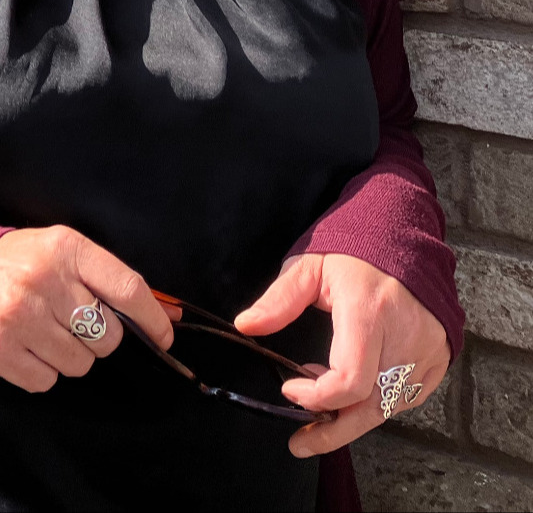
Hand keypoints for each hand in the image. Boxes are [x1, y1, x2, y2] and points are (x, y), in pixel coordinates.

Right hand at [0, 226, 175, 392]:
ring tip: (42, 331)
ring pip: (79, 364)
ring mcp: (16, 315)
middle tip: (69, 321)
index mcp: (64, 248)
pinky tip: (24, 346)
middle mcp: (40, 279)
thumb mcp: (63, 254)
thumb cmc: (20, 263)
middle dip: (96, 336)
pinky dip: (41, 371)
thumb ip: (111, 281)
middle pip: (107, 337)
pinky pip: (46, 381)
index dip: (153, 319)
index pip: (127, 289)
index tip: (163, 337)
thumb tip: (169, 317)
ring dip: (67, 355)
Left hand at [235, 253, 449, 456]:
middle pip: (371, 407)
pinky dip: (375, 403)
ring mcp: (427, 352)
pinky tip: (350, 391)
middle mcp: (405, 337)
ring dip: (350, 415)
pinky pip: (405, 398)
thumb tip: (245, 326)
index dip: (316, 396)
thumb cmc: (353, 253)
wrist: (405, 241)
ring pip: (388, 407)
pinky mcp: (438, 360)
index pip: (350, 379)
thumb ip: (279, 300)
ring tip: (318, 406)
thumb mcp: (309, 267)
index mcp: (370, 311)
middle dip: (333, 431)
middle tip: (300, 441)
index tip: (288, 388)